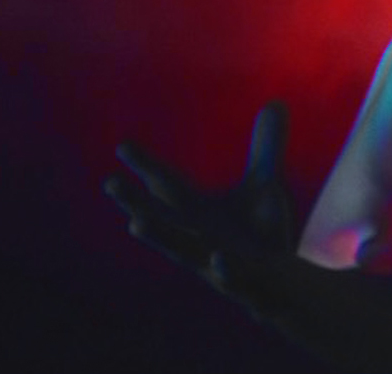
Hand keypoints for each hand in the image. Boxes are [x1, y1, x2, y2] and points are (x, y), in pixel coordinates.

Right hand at [104, 101, 296, 319]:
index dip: (148, 167)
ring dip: (161, 238)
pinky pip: (233, 278)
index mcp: (201, 216)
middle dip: (138, 202)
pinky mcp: (246, 284)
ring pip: (185, 252)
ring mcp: (218, 264)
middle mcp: (201, 239)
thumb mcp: (266, 186)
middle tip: (109, 182)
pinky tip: (219, 258)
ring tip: (135, 223)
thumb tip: (274, 102)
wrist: (282, 288)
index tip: (122, 145)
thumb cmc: (262, 237)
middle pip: (166, 218)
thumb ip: (266, 148)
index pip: (170, 188)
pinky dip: (225, 269)